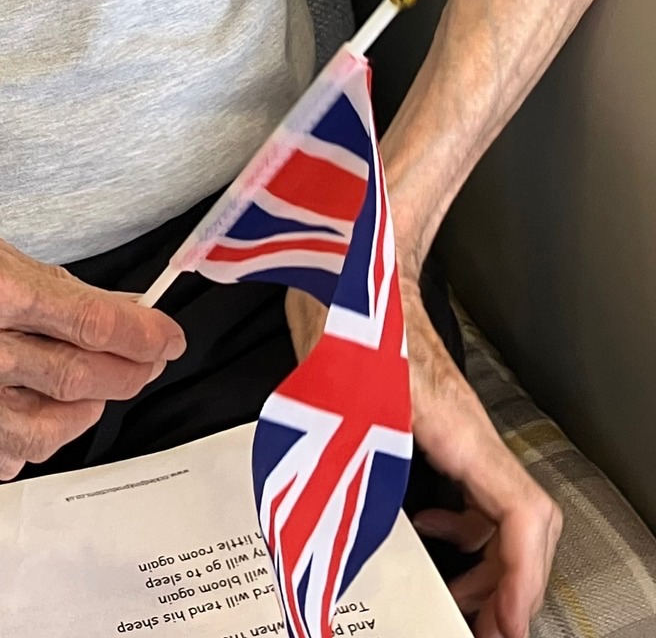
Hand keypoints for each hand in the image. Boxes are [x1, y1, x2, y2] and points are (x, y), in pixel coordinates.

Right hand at [0, 168, 185, 478]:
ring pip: (41, 431)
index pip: (86, 321)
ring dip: (82, 412)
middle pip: (75, 376)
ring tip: (92, 388)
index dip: (140, 333)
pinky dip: (26, 441)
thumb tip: (91, 309)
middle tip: (145, 361)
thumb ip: (30, 279)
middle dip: (125, 370)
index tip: (166, 335)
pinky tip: (35, 413)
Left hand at [286, 282, 559, 636]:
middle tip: (482, 629)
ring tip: (460, 599)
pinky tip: (428, 532)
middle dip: (509, 586)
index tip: (508, 625)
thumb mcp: (338, 393)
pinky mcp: (440, 420)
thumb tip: (336, 529)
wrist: (353, 256)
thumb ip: (348, 463)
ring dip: (487, 561)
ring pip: (499, 509)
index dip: (520, 579)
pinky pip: (473, 487)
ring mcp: (460, 427)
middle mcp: (470, 432)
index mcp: (458, 430)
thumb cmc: (349, 311)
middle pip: (521, 524)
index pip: (520, 516)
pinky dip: (462, 524)